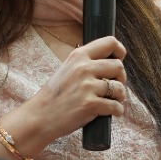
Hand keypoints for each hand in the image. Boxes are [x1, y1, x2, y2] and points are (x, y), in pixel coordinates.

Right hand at [5, 35, 127, 151]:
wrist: (39, 116)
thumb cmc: (54, 96)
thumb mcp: (67, 69)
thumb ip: (86, 63)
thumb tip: (111, 63)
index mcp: (78, 56)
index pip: (109, 43)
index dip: (119, 51)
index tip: (120, 59)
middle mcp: (83, 68)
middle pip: (118, 66)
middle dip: (121, 78)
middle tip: (114, 87)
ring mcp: (87, 86)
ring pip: (119, 88)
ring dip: (120, 96)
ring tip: (112, 101)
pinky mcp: (90, 104)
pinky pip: (115, 106)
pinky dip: (117, 111)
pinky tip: (111, 112)